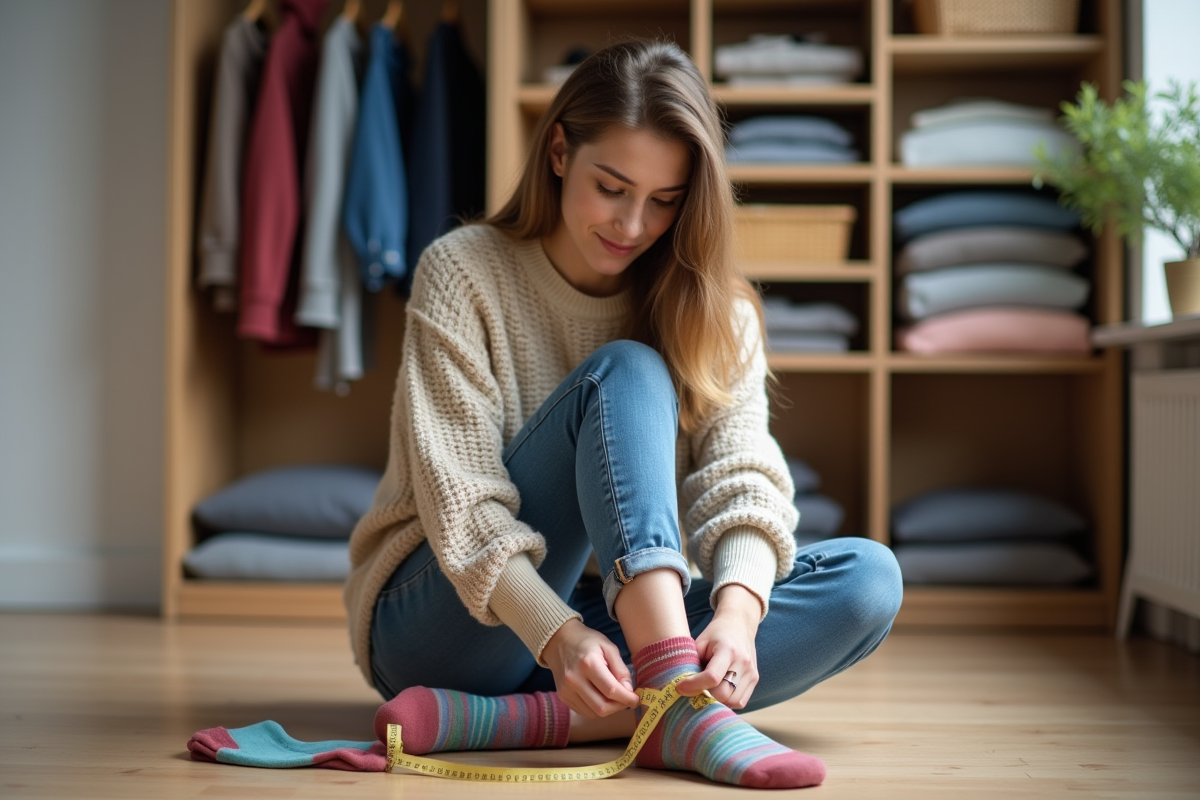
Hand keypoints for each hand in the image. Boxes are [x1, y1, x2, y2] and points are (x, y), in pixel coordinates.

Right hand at [541, 619, 640, 718]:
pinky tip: (601, 697)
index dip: (627, 698)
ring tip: (614, 698)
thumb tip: (629, 690)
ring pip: (594, 713)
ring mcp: (566, 690)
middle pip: (602, 707)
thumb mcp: (608, 647)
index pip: (611, 690)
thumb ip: (620, 669)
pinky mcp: (563, 697)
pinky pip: (585, 712)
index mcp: (588, 664)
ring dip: (609, 709)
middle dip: (619, 707)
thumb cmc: (587, 642)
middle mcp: (574, 680)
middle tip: (627, 700)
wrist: (559, 641)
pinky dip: (596, 709)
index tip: (636, 699)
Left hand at [675, 583, 761, 708]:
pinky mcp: (754, 679)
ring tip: (707, 689)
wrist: (739, 624)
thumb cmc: (716, 633)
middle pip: (723, 694)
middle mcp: (743, 662)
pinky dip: (727, 701)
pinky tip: (718, 691)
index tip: (680, 687)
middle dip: (705, 695)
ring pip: (733, 702)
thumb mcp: (700, 642)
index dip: (694, 686)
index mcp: (727, 649)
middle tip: (693, 689)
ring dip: (717, 701)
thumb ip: (692, 663)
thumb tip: (680, 688)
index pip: (712, 677)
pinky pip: (740, 702)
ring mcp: (751, 672)